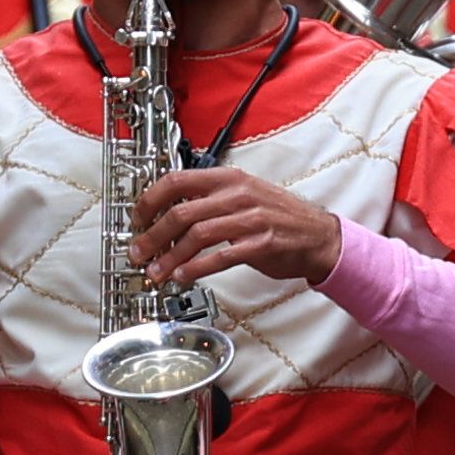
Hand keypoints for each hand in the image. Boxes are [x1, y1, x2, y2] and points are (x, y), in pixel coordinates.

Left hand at [132, 164, 348, 292]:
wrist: (318, 236)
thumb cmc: (277, 218)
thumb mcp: (242, 196)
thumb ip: (208, 201)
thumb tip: (167, 215)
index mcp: (227, 178)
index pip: (176, 181)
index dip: (149, 201)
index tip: (137, 220)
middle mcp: (237, 194)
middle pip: (181, 212)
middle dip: (152, 236)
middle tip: (138, 253)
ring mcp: (250, 218)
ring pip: (196, 235)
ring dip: (169, 256)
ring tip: (156, 272)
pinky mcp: (260, 243)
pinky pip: (221, 256)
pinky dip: (196, 268)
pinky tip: (183, 276)